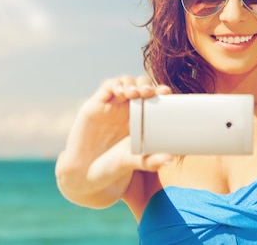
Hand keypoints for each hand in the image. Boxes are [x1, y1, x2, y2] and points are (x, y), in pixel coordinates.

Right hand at [56, 75, 172, 206]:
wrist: (84, 174)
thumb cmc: (112, 167)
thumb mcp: (133, 162)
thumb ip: (151, 161)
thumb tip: (171, 159)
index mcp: (140, 120)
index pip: (153, 98)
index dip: (160, 91)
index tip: (166, 92)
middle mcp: (126, 110)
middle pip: (140, 86)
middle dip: (147, 85)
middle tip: (150, 92)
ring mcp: (111, 105)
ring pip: (125, 83)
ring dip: (132, 84)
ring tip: (135, 93)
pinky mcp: (96, 105)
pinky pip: (107, 87)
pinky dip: (116, 85)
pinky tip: (121, 92)